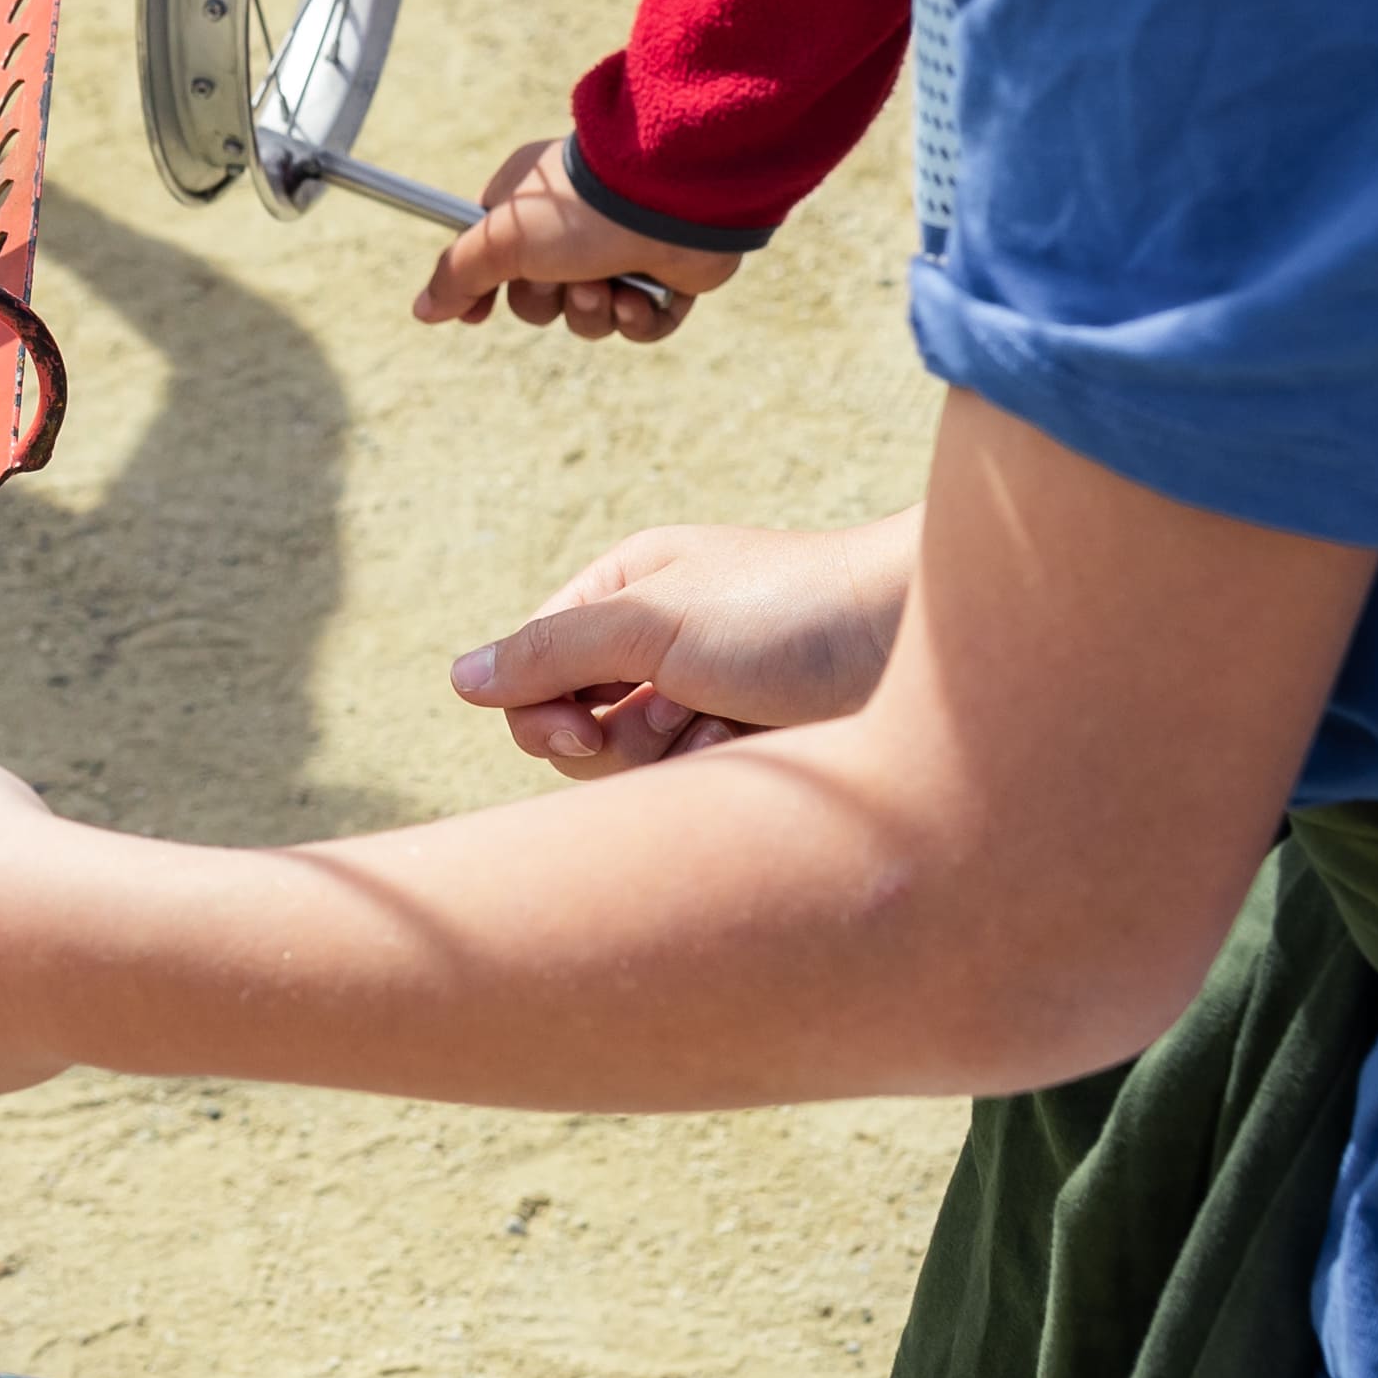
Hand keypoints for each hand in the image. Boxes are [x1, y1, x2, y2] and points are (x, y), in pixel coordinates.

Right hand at [409, 134, 740, 342]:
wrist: (668, 200)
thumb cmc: (577, 209)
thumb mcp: (499, 240)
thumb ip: (457, 274)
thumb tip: (423, 309)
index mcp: (532, 208)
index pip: (494, 259)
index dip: (485, 291)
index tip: (477, 315)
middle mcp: (575, 228)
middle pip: (538, 300)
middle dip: (548, 300)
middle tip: (563, 274)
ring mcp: (622, 252)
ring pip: (588, 317)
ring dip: (592, 311)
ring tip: (608, 284)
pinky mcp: (666, 277)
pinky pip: (641, 325)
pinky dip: (637, 319)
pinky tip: (641, 296)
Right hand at [449, 512, 914, 776]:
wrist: (919, 640)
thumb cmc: (790, 611)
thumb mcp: (655, 622)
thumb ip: (553, 652)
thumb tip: (459, 679)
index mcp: (624, 591)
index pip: (531, 667)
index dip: (538, 712)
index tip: (576, 737)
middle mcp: (657, 642)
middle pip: (574, 727)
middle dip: (612, 742)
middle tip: (670, 724)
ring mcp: (705, 695)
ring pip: (632, 768)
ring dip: (670, 758)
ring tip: (729, 726)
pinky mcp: (749, 744)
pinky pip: (690, 787)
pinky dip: (714, 775)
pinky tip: (760, 749)